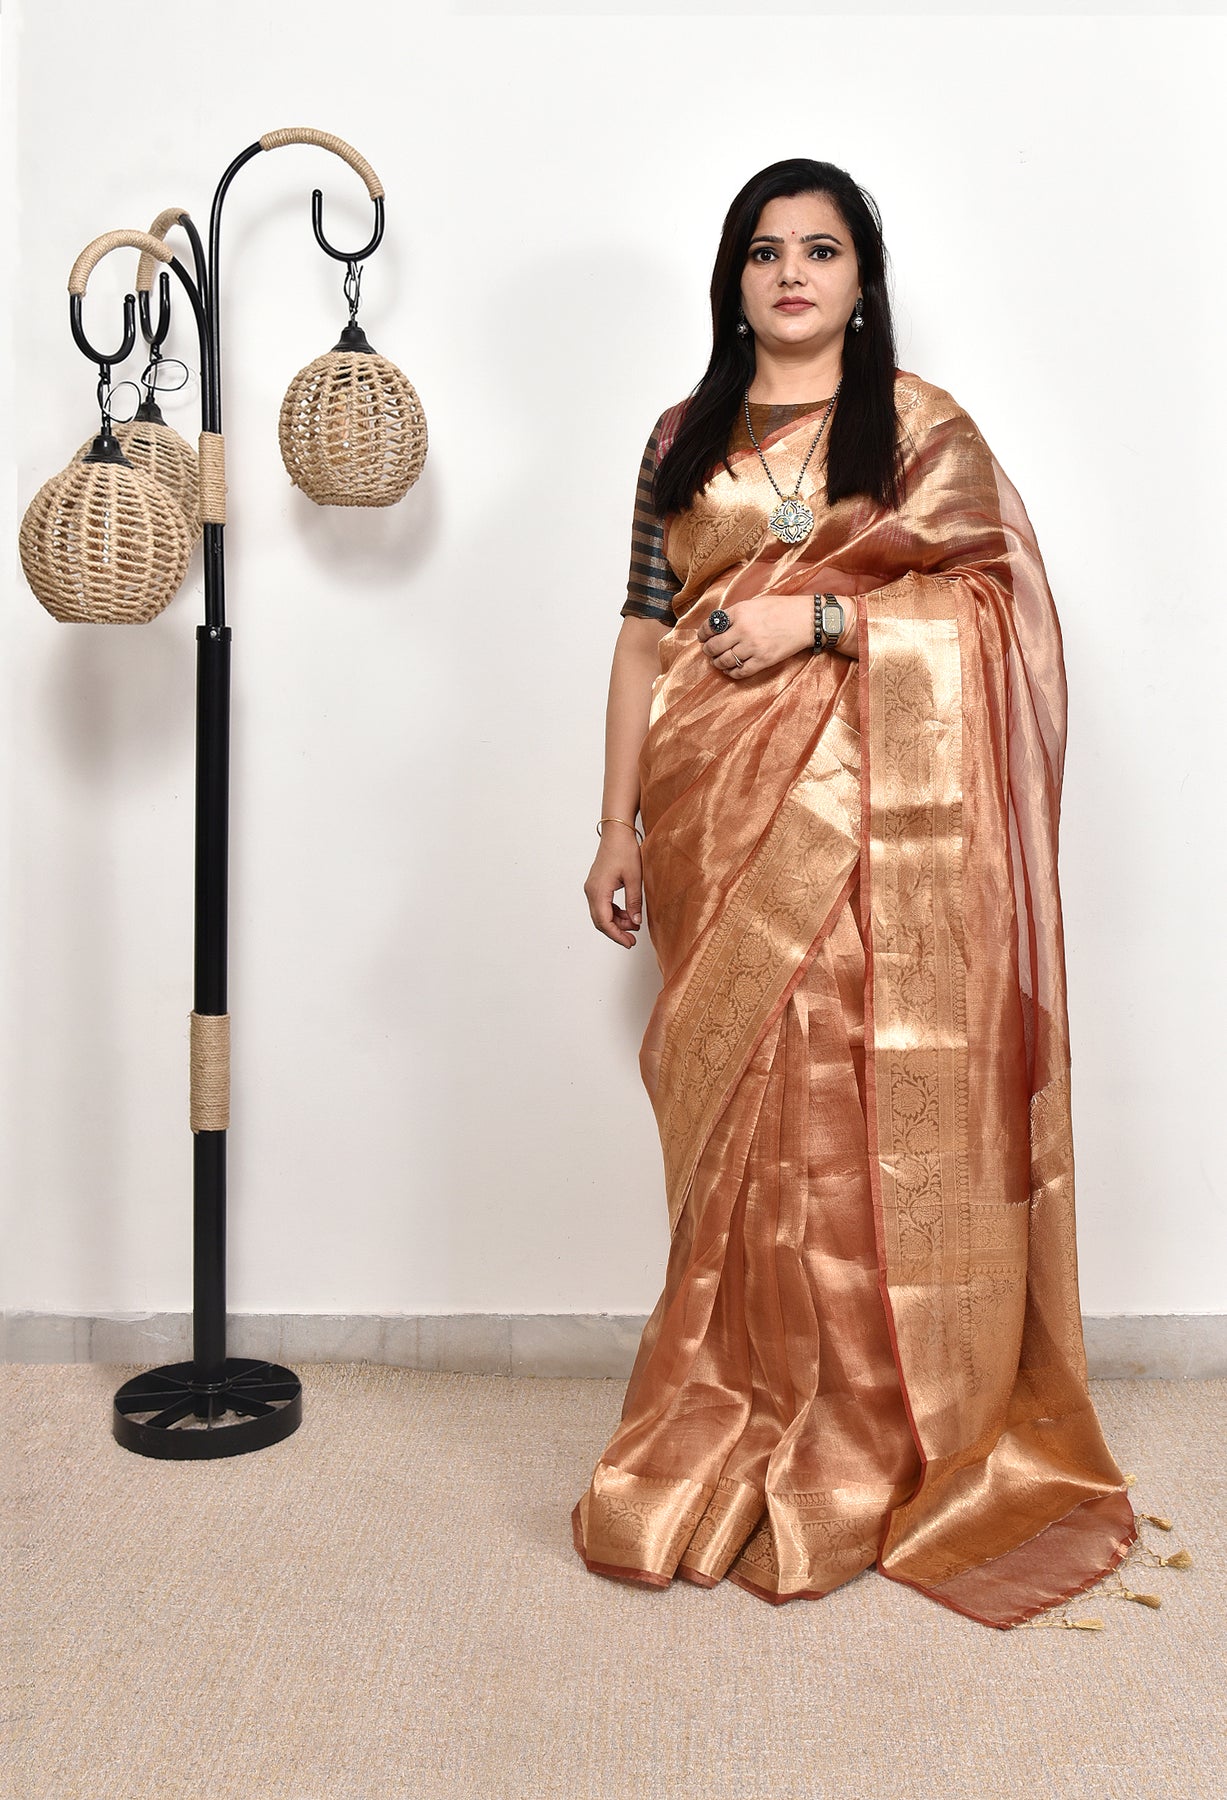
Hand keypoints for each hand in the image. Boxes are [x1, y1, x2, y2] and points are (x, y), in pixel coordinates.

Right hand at [584, 827, 642, 947]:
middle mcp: (591, 891)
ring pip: (601, 914)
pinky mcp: (597, 886)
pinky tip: (627, 914)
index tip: (629, 942)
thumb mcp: (634, 878)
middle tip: (632, 939)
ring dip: (616, 922)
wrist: (617, 833)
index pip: (604, 921)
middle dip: (616, 932)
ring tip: (634, 925)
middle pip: (600, 920)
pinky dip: (614, 913)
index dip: (616, 935)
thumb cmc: (624, 851)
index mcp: (598, 890)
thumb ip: (634, 902)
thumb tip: (636, 922)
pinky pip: (603, 905)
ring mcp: (592, 888)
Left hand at [696, 594, 813, 678]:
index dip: (703, 634)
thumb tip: (718, 625)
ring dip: (718, 663)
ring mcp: (752, 647)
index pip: (710, 626)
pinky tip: (731, 670)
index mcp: (739, 612)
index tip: (702, 637)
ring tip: (718, 661)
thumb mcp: (754, 603)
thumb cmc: (782, 608)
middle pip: (714, 646)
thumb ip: (736, 614)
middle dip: (708, 650)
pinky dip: (732, 672)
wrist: (806, 619)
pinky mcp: (763, 660)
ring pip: (724, 661)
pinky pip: (740, 672)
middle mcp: (743, 629)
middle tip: (709, 651)